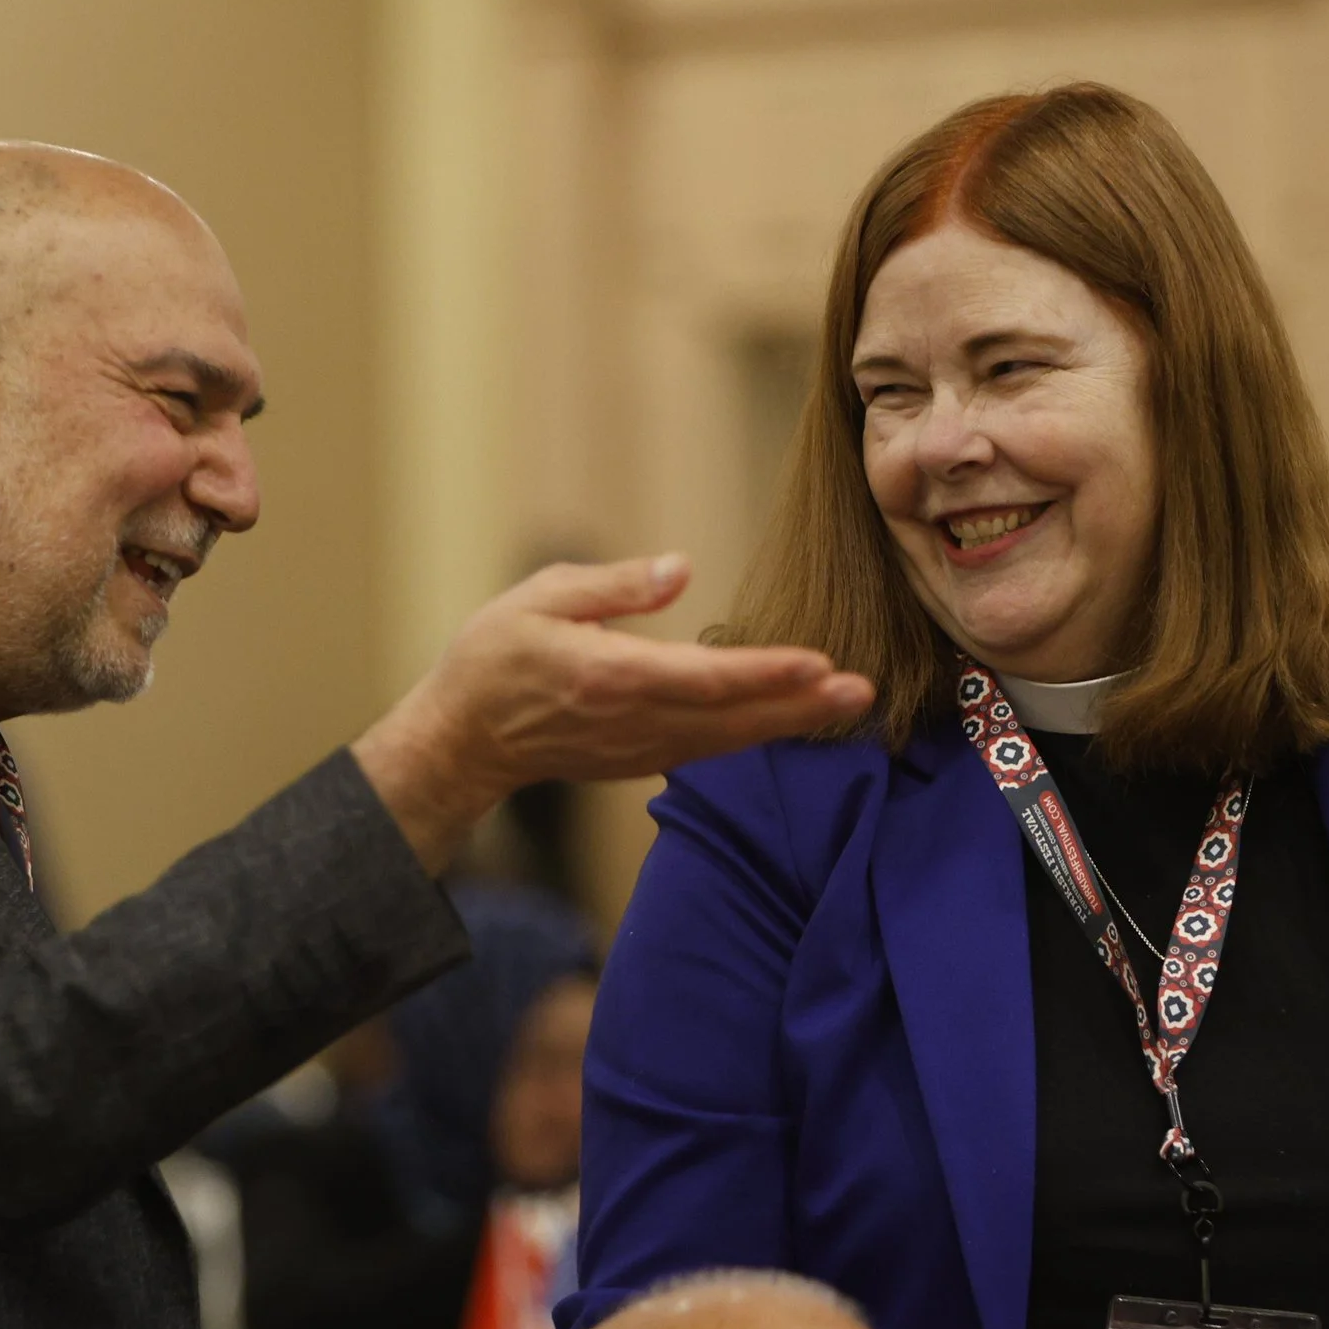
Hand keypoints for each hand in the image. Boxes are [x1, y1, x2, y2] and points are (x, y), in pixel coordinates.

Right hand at [351, 554, 873, 872]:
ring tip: (849, 702)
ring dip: (790, 722)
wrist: (464, 738)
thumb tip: (679, 569)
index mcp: (608, 677)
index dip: (763, 674)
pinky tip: (794, 717)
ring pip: (728, 738)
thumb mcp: (541, 597)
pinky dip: (755, 733)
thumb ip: (614, 585)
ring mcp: (639, 748)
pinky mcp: (641, 759)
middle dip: (800, 705)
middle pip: (731, 717)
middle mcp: (632, 721)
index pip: (701, 678)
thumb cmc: (495, 657)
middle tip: (863, 691)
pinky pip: (710, 747)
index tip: (817, 663)